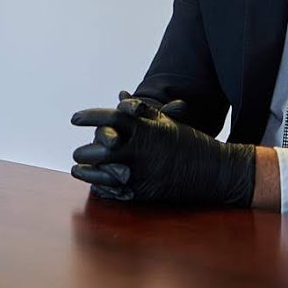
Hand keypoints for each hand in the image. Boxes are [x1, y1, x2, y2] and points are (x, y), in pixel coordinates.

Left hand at [70, 93, 254, 205]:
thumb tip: (119, 96)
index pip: (108, 117)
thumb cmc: (187, 141)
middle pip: (101, 148)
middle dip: (85, 151)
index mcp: (144, 127)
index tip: (74, 119)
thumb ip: (139, 110)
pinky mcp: (143, 192)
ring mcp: (140, 172)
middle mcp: (139, 149)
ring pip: (103, 172)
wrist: (214, 171)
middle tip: (75, 152)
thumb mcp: (164, 121)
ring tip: (77, 169)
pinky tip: (93, 185)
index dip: (88, 117)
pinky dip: (102, 188)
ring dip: (87, 172)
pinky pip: (115, 190)